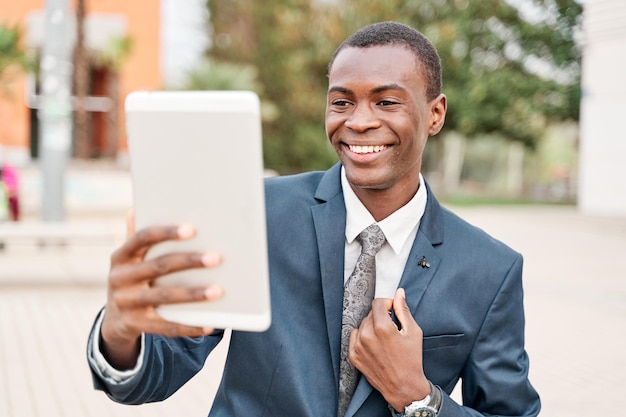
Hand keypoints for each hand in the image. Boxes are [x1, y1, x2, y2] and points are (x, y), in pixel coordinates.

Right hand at [100, 209, 223, 368]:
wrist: (115, 320)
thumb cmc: (134, 278)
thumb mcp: (132, 258)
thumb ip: (139, 235)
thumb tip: (138, 206)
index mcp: (121, 255)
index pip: (142, 238)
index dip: (166, 232)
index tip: (192, 229)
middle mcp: (119, 278)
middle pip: (159, 266)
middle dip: (189, 261)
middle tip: (216, 258)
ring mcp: (125, 303)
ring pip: (164, 297)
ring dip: (193, 294)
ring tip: (219, 291)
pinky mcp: (134, 325)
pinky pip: (165, 326)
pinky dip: (189, 325)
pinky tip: (210, 323)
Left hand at [348, 288, 429, 411]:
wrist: (404, 387)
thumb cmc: (411, 360)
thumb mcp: (413, 332)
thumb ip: (403, 310)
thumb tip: (399, 293)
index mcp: (382, 328)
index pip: (377, 303)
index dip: (387, 304)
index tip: (392, 310)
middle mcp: (367, 336)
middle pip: (370, 314)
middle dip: (380, 317)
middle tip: (392, 328)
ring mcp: (358, 347)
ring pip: (362, 325)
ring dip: (372, 327)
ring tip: (383, 339)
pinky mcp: (353, 356)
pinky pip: (355, 337)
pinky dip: (363, 337)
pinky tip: (374, 345)